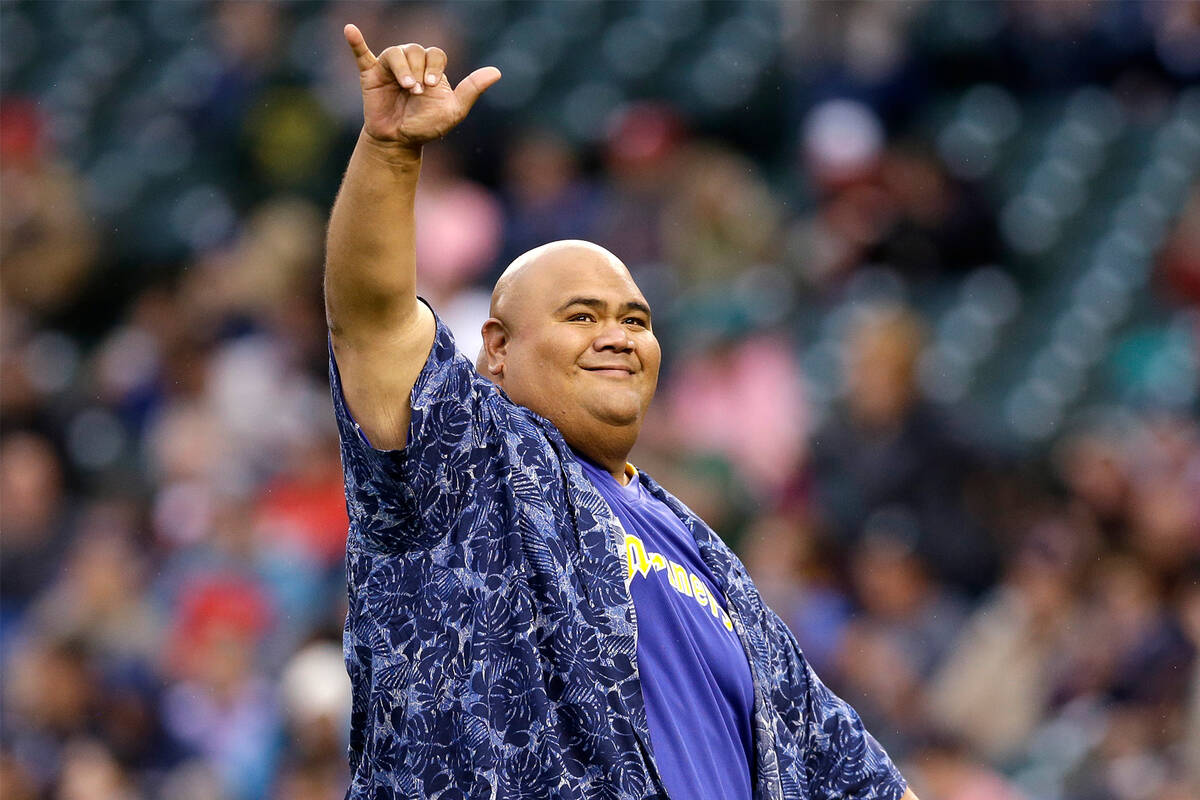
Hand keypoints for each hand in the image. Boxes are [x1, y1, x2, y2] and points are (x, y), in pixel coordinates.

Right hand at [343, 24, 500, 152]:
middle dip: (418, 69)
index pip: (435, 54)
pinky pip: (361, 54)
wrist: (399, 142)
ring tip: (405, 87)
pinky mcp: (371, 75)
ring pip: (395, 52)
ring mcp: (390, 68)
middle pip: (415, 50)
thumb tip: (497, 72)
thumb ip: (471, 90)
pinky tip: (350, 30)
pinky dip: (355, 43)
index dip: (434, 66)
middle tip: (416, 91)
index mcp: (431, 68)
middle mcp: (411, 63)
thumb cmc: (426, 126)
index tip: (430, 86)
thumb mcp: (453, 111)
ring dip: (401, 68)